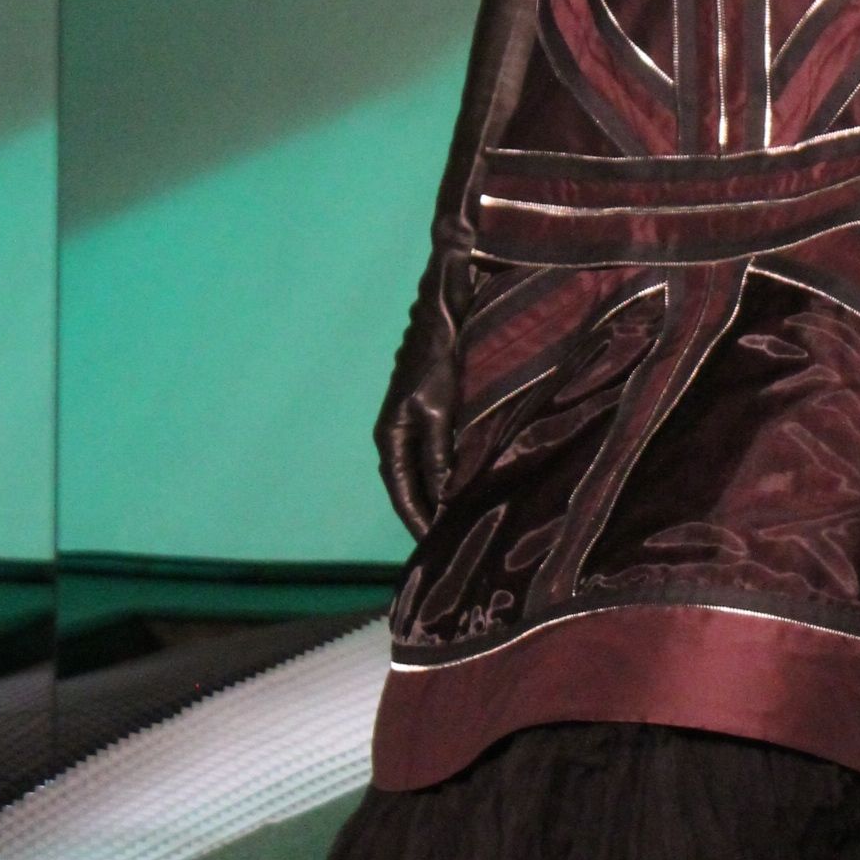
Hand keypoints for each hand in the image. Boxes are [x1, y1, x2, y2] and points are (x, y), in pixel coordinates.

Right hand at [376, 263, 460, 539]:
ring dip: (440, 498)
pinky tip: (468, 487)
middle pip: (411, 487)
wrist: (445, 309)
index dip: (419, 522)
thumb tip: (444, 500)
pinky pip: (436, 456)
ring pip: (424, 473)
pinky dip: (449, 476)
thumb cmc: (441, 358)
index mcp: (391, 436)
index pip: (402, 492)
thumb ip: (439, 455)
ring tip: (462, 525)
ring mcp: (412, 423)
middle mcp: (397, 434)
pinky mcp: (432, 414)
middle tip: (454, 547)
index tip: (438, 550)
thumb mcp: (439, 409)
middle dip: (429, 516)